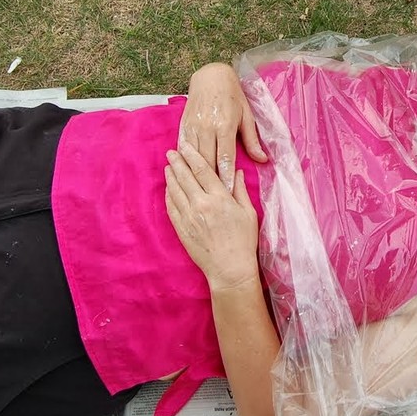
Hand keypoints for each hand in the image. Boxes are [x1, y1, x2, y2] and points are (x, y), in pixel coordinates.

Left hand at [165, 140, 259, 291]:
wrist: (230, 268)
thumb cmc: (243, 241)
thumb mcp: (248, 213)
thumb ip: (240, 190)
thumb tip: (237, 172)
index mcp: (219, 198)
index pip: (202, 170)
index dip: (192, 156)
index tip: (185, 147)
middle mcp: (201, 204)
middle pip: (185, 177)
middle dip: (177, 162)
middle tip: (171, 152)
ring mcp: (189, 217)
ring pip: (176, 190)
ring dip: (171, 176)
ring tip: (168, 167)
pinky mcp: (182, 229)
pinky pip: (171, 207)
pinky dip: (169, 195)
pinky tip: (168, 188)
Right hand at [180, 63, 267, 189]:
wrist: (211, 78)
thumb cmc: (233, 97)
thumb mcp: (246, 116)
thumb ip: (252, 140)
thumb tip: (262, 159)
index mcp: (225, 125)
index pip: (225, 157)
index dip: (226, 176)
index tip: (227, 192)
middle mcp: (207, 127)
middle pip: (206, 160)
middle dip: (210, 180)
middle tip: (213, 199)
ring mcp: (193, 126)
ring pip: (192, 156)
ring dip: (195, 174)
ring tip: (197, 192)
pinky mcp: (183, 125)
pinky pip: (183, 147)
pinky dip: (184, 161)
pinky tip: (184, 174)